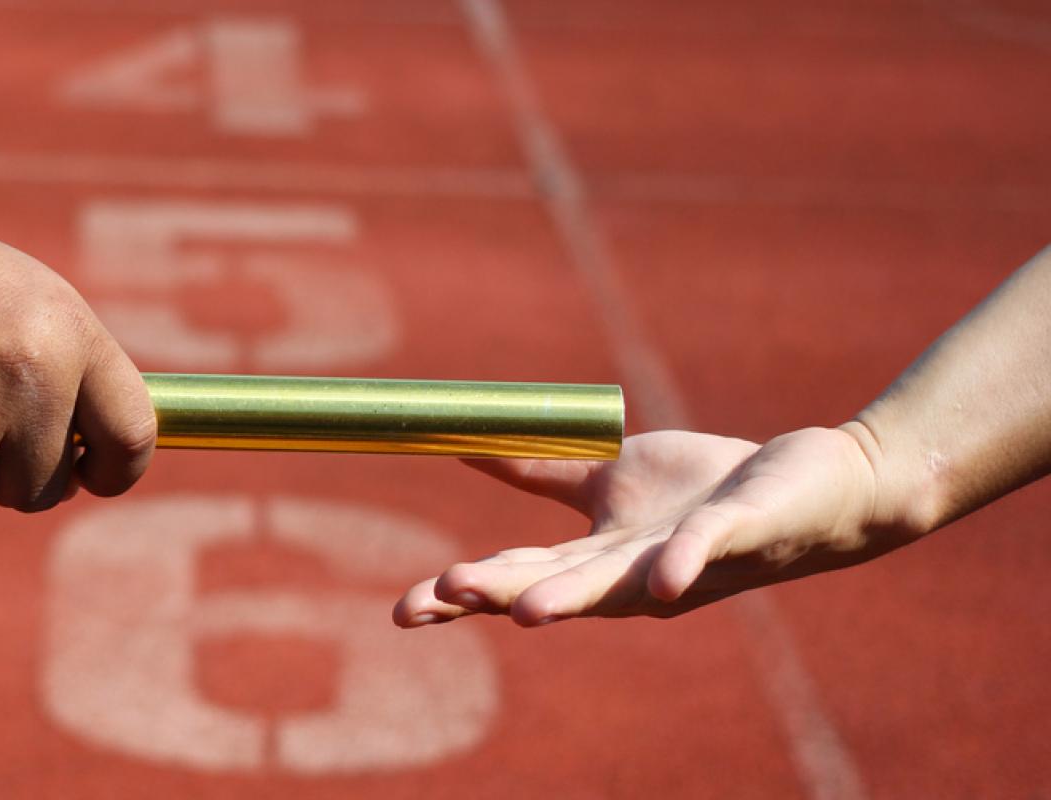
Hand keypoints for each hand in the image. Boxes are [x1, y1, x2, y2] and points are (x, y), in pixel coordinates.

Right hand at [394, 425, 916, 626]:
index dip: (460, 596)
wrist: (814, 485)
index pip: (514, 580)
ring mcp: (682, 560)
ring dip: (570, 599)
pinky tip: (661, 584)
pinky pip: (705, 547)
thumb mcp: (610, 477)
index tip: (405, 609)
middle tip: (440, 597)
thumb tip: (464, 447)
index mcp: (594, 560)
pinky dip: (681, 566)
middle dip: (497, 596)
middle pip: (553, 589)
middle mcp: (631, 576)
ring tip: (526, 614)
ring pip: (618, 586)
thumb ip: (541, 474)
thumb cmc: (709, 490)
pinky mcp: (735, 531)